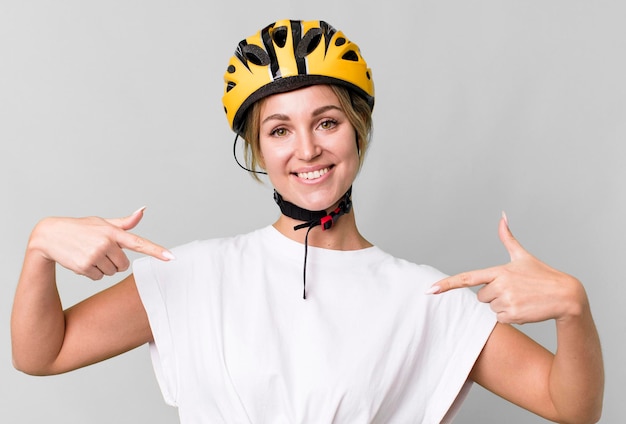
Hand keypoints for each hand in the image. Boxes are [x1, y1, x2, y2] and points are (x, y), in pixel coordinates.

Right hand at [29, 207, 173, 280]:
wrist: (50, 235)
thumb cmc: (81, 228)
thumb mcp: (102, 222)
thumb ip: (124, 223)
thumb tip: (143, 210)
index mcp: (113, 232)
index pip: (139, 242)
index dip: (156, 251)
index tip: (171, 258)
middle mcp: (106, 243)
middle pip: (124, 265)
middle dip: (114, 261)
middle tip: (98, 251)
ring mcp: (95, 255)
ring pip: (111, 273)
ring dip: (102, 267)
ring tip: (88, 254)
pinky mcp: (85, 266)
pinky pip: (98, 278)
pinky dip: (91, 273)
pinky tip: (81, 261)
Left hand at [428, 213, 586, 324]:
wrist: (566, 296)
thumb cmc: (542, 275)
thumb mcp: (523, 256)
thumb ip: (508, 238)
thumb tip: (502, 216)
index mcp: (499, 271)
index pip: (467, 277)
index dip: (447, 284)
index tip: (429, 290)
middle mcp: (500, 285)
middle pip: (480, 296)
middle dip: (494, 295)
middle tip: (515, 290)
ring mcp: (506, 301)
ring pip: (490, 308)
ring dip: (503, 306)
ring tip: (522, 298)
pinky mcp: (513, 315)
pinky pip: (500, 319)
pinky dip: (510, 316)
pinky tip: (525, 308)